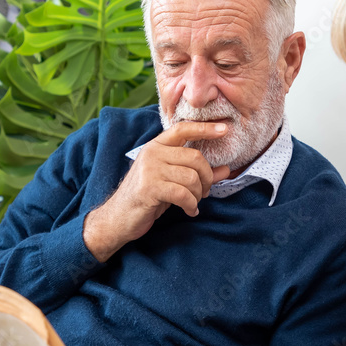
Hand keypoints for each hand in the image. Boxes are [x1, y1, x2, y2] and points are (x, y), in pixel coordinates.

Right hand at [83, 122, 230, 261]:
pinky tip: (189, 211)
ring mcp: (150, 169)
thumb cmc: (147, 196)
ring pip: (191, 177)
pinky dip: (191, 205)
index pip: (182, 129)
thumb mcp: (172, 180)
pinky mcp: (150, 187)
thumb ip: (196, 173)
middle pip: (195, 157)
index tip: (224, 129)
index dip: (204, 128)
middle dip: (207, 178)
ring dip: (198, 194)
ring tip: (193, 203)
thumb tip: (226, 169)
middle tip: (204, 192)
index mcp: (156, 146)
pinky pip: (183, 194)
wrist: (118, 217)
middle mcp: (152, 153)